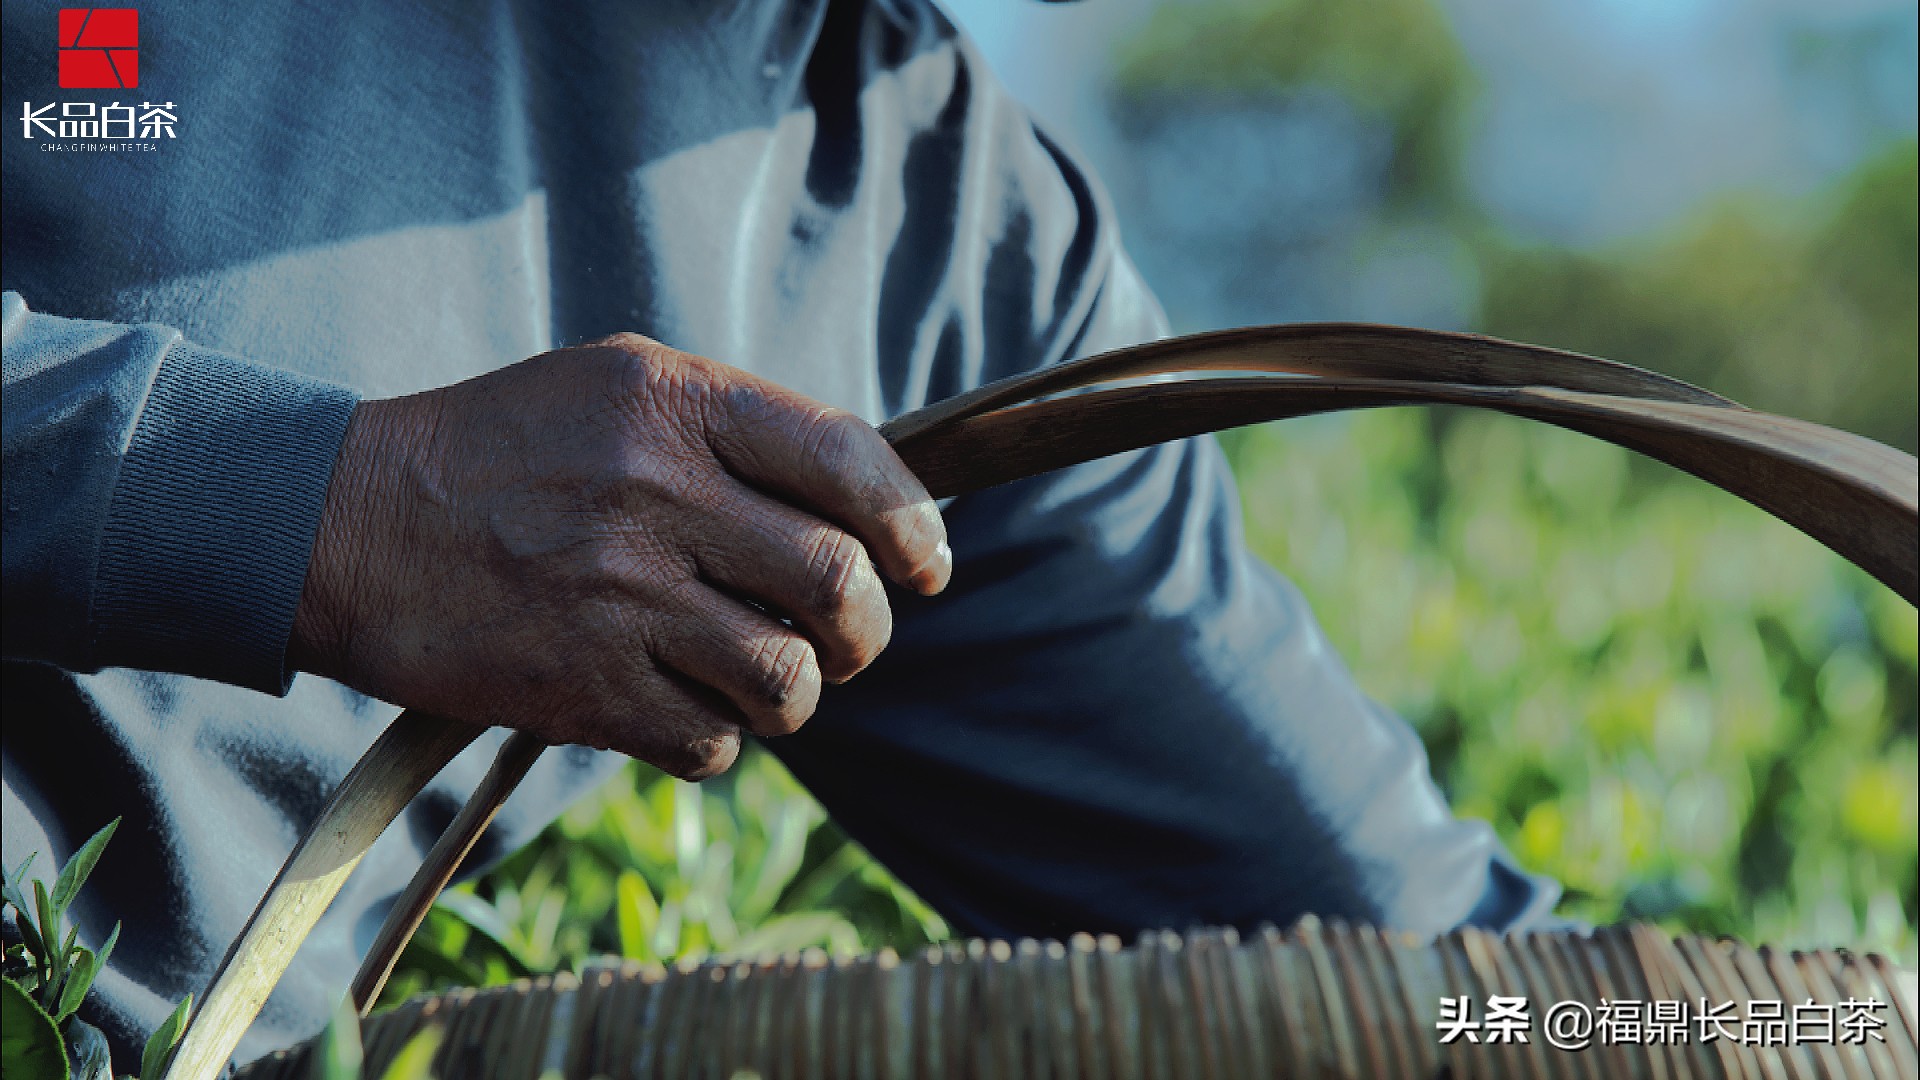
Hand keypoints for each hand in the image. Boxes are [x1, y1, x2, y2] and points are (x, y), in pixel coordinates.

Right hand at [289, 334, 950, 779]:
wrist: (348, 524)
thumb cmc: (505, 450)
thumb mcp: (619, 386)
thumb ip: (740, 430)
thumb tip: (877, 505)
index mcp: (674, 403)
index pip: (851, 462)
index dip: (914, 525)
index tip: (928, 566)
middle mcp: (654, 494)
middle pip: (838, 585)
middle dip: (869, 630)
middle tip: (848, 639)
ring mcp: (617, 598)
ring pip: (787, 683)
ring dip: (797, 695)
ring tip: (761, 678)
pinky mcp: (578, 689)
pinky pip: (710, 745)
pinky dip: (718, 742)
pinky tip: (683, 709)